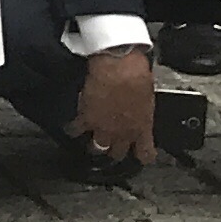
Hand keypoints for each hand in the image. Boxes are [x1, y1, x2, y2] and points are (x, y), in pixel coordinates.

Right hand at [76, 45, 157, 167]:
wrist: (119, 67)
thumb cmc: (138, 76)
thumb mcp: (148, 98)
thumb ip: (143, 113)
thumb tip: (140, 113)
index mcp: (142, 129)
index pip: (145, 154)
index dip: (142, 154)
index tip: (138, 151)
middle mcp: (123, 134)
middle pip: (117, 154)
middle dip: (114, 149)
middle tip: (112, 144)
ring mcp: (103, 129)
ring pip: (96, 148)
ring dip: (94, 144)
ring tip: (90, 141)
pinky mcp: (85, 119)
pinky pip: (76, 130)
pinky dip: (73, 130)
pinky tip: (73, 127)